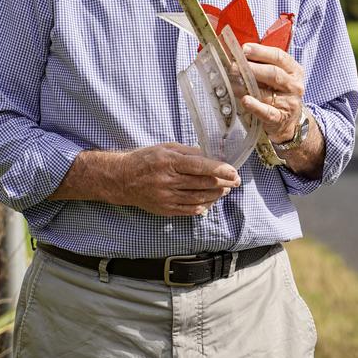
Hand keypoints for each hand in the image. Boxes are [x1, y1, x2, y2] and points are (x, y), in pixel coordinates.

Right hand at [115, 143, 240, 216]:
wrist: (122, 179)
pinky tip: (210, 202)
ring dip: (216, 195)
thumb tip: (208, 156)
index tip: (233, 171)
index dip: (219, 169)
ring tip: (225, 190)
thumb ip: (187, 151)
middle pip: (202, 183)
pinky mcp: (164, 209)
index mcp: (169, 161)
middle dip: (223, 183)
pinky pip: (188, 210)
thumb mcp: (165, 147)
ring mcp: (166, 197)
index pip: (200, 166)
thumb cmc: (145, 160)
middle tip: (235, 181)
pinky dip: (202, 206)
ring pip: (198, 198)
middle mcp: (168, 180)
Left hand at [239, 43, 304, 143]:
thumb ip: (262, 65)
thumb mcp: (276, 77)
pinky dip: (255, 106)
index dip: (261, 51)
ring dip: (247, 86)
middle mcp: (294, 86)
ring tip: (232, 82)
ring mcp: (289, 103)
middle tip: (234, 66)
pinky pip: (267, 112)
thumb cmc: (278, 94)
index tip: (245, 49)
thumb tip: (239, 55)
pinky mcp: (280, 119)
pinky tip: (245, 101)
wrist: (288, 122)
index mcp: (294, 71)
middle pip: (273, 73)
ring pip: (267, 92)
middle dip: (252, 68)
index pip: (279, 57)